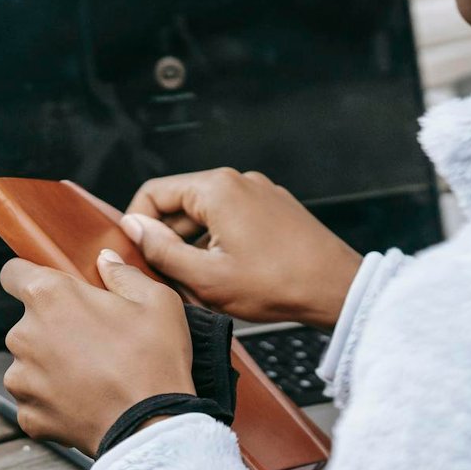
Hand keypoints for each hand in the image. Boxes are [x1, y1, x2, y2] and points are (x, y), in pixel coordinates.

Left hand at [0, 249, 193, 455]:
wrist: (151, 428)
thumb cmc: (154, 360)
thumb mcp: (156, 301)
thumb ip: (123, 274)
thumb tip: (105, 261)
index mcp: (49, 296)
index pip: (12, 273)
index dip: (30, 277)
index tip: (52, 290)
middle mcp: (23, 334)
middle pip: (28, 322)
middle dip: (53, 327)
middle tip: (93, 340)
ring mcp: (21, 378)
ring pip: (29, 362)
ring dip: (51, 366)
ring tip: (92, 376)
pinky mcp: (27, 414)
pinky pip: (36, 400)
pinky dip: (54, 401)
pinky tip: (86, 402)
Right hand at [124, 168, 362, 329]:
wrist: (337, 289)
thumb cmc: (277, 285)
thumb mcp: (206, 277)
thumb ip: (161, 250)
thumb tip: (133, 228)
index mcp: (217, 189)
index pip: (154, 193)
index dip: (137, 225)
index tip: (138, 256)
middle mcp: (237, 181)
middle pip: (179, 203)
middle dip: (167, 240)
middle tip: (168, 279)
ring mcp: (259, 192)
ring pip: (205, 215)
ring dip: (193, 246)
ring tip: (200, 284)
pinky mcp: (273, 208)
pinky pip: (231, 219)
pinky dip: (219, 243)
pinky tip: (226, 276)